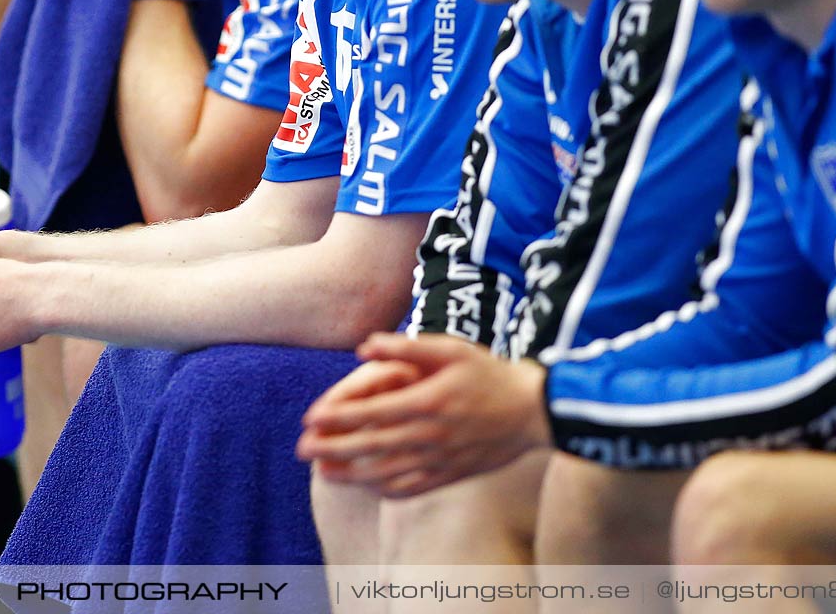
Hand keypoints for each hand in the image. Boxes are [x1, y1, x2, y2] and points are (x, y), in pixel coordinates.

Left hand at [296, 333, 550, 497]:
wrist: (534, 412)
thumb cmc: (489, 373)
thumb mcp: (450, 349)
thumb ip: (405, 346)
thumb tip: (362, 349)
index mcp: (429, 401)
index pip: (373, 413)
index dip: (339, 418)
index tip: (310, 419)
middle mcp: (432, 435)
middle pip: (372, 446)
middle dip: (333, 449)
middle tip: (302, 450)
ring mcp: (441, 460)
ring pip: (388, 473)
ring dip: (351, 474)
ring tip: (323, 472)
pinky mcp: (451, 475)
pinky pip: (412, 488)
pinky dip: (384, 489)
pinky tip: (365, 485)